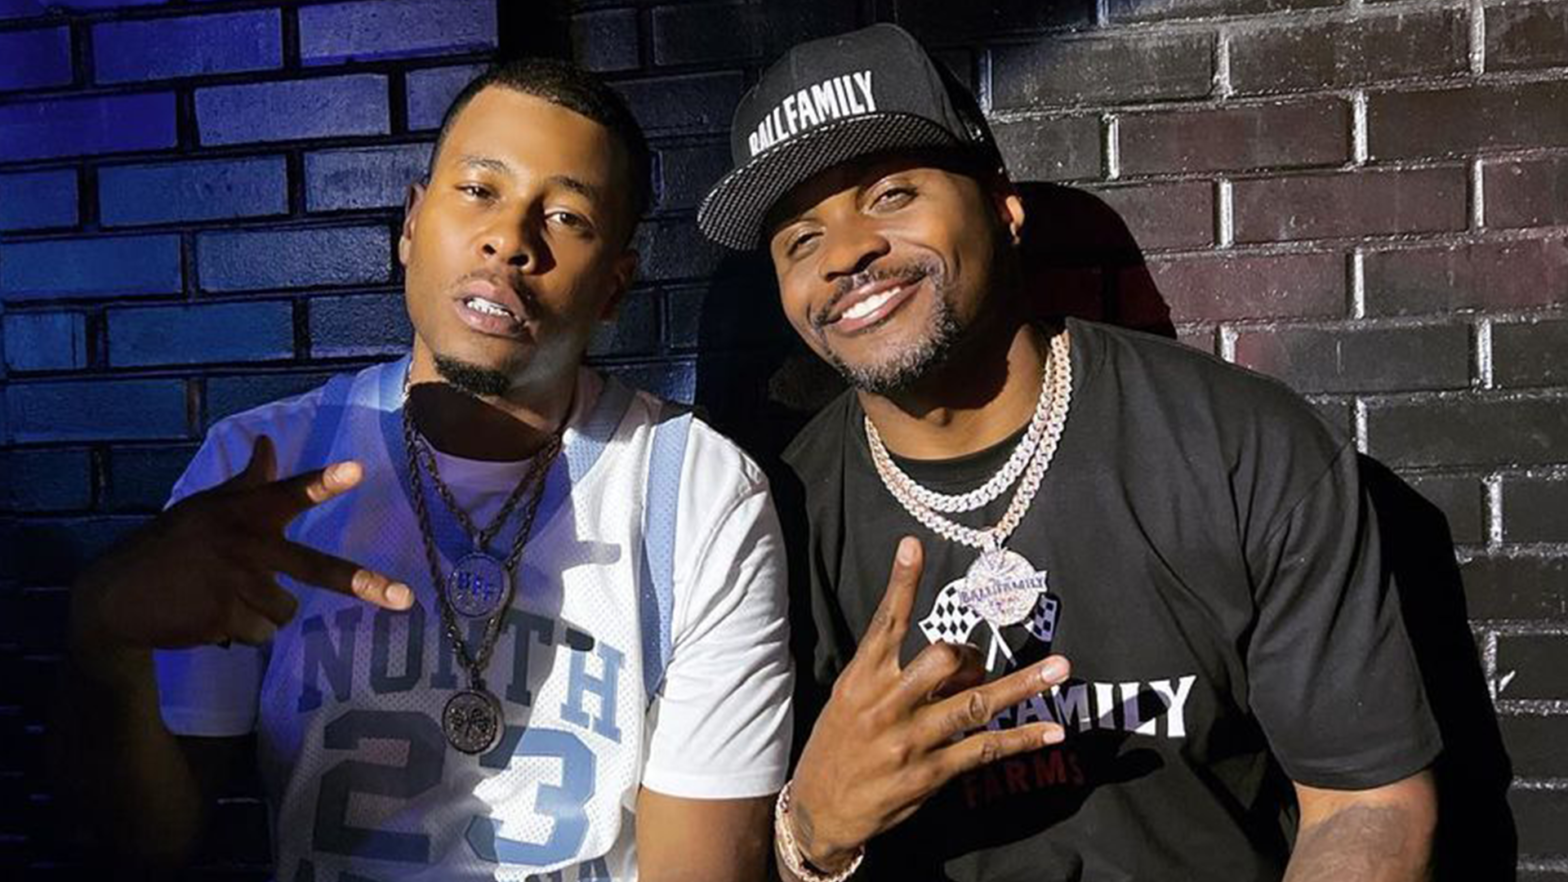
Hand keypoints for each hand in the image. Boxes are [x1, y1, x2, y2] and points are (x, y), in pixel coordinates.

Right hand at [71, 435, 412, 655]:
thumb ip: (247, 480)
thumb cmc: (170, 544)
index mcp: (243, 513)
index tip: (357, 470)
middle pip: (316, 568)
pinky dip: (242, 631)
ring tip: (224, 596)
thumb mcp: (206, 506)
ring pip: (285, 610)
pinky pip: (261, 634)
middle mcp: (246, 547)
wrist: (116, 596)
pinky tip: (211, 616)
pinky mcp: (225, 620)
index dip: (322, 483)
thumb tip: (268, 442)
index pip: (288, 493)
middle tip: (406, 600)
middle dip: (362, 585)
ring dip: (263, 611)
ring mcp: (236, 586)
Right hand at [788, 537, 1070, 870]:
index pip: (885, 622)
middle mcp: (886, 705)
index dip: (900, 583)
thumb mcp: (849, 700)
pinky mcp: (930, 774)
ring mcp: (911, 740)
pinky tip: (1051, 730)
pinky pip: (985, 750)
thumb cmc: (838, 745)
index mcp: (861, 679)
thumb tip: (951, 659)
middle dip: (971, 656)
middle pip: (942, 659)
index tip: (912, 544)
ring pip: (975, 703)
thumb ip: (892, 675)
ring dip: (1022, 684)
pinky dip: (1021, 738)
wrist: (818, 809)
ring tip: (1060, 668)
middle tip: (979, 665)